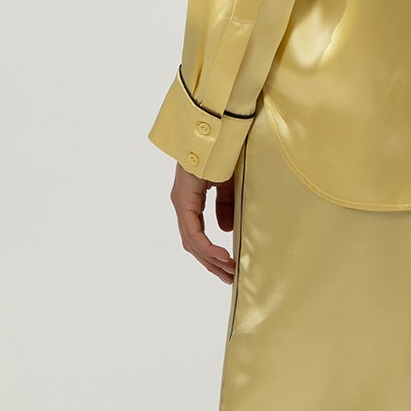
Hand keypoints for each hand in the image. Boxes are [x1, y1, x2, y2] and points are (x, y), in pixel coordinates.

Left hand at [171, 160, 237, 282]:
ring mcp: (181, 202)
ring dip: (210, 259)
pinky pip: (192, 231)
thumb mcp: (228, 185)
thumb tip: (225, 231)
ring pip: (191, 241)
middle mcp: (182, 204)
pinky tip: (221, 256)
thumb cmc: (221, 153)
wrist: (215, 131)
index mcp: (190, 201)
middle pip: (193, 244)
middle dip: (211, 263)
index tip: (229, 267)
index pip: (197, 236)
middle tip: (229, 279)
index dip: (212, 254)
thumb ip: (225, 206)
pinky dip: (206, 246)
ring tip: (229, 272)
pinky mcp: (184, 200)